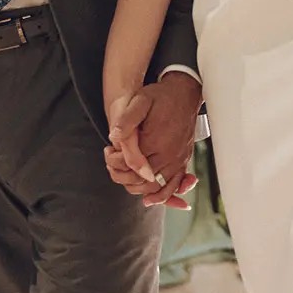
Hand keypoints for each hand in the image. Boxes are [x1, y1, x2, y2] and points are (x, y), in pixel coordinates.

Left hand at [104, 72, 203, 208]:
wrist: (184, 93)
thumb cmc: (160, 97)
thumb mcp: (139, 101)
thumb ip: (126, 121)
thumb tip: (114, 137)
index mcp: (156, 142)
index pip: (129, 164)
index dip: (114, 161)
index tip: (109, 150)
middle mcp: (169, 155)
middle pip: (140, 179)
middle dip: (122, 175)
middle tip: (113, 160)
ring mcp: (178, 160)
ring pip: (155, 187)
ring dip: (137, 186)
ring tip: (124, 173)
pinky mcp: (183, 162)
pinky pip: (173, 186)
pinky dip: (161, 196)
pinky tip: (148, 198)